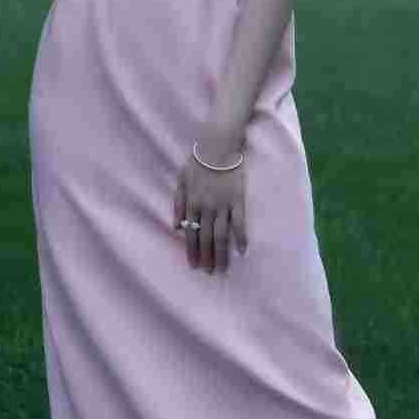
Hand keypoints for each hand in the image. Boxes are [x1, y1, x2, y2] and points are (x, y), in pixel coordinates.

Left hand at [172, 147, 248, 273]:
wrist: (218, 144)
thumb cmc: (198, 161)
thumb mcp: (180, 180)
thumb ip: (177, 204)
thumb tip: (176, 227)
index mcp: (191, 203)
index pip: (191, 234)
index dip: (192, 252)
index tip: (194, 266)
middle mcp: (206, 208)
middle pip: (206, 239)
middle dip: (207, 258)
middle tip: (209, 274)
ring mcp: (223, 205)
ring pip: (221, 235)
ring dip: (222, 254)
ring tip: (223, 270)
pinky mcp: (238, 199)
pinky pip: (240, 222)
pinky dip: (241, 238)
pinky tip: (242, 251)